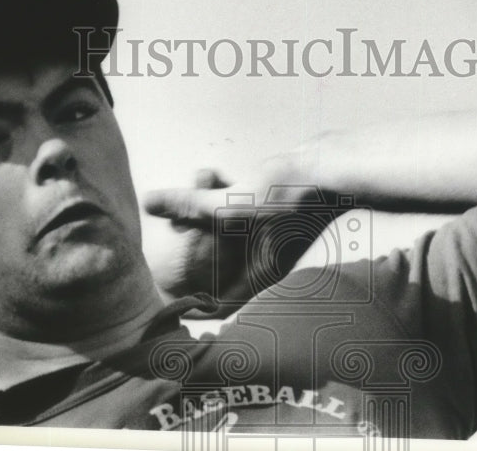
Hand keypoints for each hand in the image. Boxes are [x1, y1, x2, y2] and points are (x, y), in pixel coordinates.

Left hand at [143, 161, 344, 317]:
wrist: (329, 167)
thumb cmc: (288, 195)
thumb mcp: (231, 205)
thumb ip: (188, 206)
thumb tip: (147, 202)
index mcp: (258, 274)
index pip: (216, 306)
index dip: (188, 308)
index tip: (162, 302)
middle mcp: (262, 261)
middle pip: (216, 273)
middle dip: (188, 255)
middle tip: (164, 245)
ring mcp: (266, 237)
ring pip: (222, 238)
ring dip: (200, 217)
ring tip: (183, 202)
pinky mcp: (269, 213)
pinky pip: (234, 214)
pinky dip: (219, 197)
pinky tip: (208, 176)